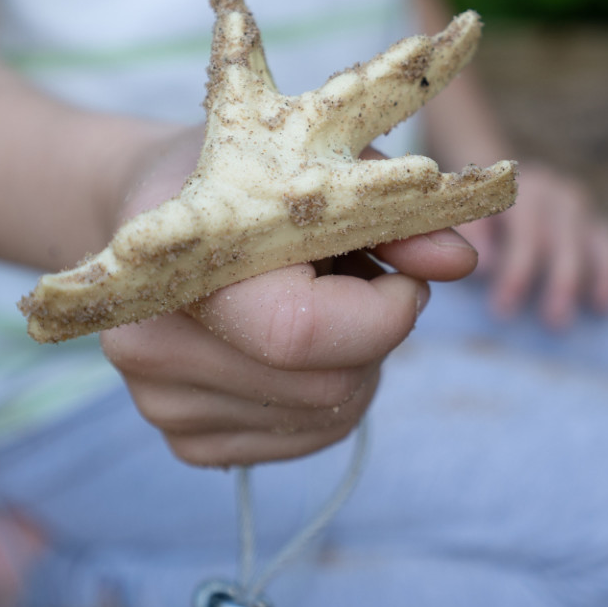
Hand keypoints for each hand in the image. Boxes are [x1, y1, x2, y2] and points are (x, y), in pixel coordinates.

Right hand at [99, 130, 477, 466]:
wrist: (148, 210)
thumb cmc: (244, 175)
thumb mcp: (320, 164)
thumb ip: (392, 209)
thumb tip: (459, 262)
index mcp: (178, 267)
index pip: (302, 330)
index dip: (382, 310)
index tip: (401, 271)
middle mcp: (153, 348)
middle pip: (329, 384)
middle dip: (376, 336)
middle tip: (364, 281)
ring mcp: (161, 405)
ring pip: (327, 416)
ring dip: (357, 365)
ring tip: (322, 302)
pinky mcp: (186, 442)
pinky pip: (304, 438)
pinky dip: (328, 396)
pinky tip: (295, 345)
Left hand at [454, 162, 607, 329]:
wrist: (492, 189)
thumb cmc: (465, 220)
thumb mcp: (450, 220)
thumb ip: (464, 236)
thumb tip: (478, 263)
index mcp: (512, 186)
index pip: (516, 223)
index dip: (513, 264)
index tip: (500, 302)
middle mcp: (551, 193)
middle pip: (562, 235)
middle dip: (560, 278)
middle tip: (555, 321)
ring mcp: (578, 210)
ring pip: (598, 237)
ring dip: (604, 272)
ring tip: (604, 307)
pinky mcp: (598, 228)